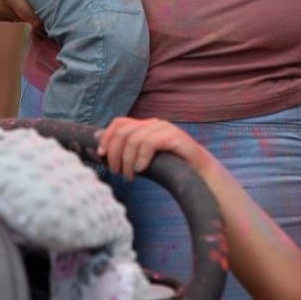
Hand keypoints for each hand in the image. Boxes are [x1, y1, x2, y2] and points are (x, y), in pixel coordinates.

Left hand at [96, 116, 211, 180]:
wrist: (199, 173)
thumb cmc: (170, 167)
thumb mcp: (143, 160)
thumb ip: (126, 153)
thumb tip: (101, 150)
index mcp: (145, 126)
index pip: (118, 123)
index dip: (106, 138)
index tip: (101, 156)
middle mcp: (153, 123)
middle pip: (122, 131)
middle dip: (114, 153)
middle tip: (117, 172)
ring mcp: (164, 128)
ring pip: (133, 139)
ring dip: (127, 161)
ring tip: (130, 176)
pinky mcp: (173, 136)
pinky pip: (149, 143)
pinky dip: (141, 158)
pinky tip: (141, 169)